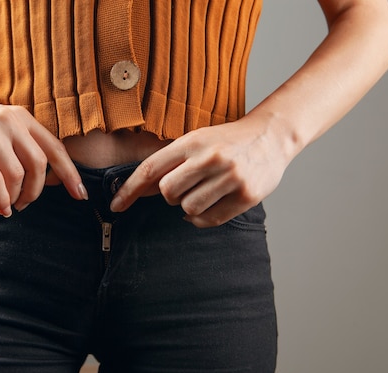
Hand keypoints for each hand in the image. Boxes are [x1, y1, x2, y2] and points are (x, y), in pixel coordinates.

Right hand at [0, 98, 86, 216]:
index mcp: (21, 117)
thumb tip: (48, 179)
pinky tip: (1, 208)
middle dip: (37, 191)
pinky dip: (1, 200)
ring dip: (17, 197)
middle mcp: (8, 121)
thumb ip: (22, 146)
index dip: (70, 174)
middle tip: (26, 204)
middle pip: (40, 165)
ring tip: (10, 205)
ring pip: (17, 175)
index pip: (55, 148)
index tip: (80, 194)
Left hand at [109, 118, 290, 226]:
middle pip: (167, 193)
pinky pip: (209, 220)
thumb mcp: (196, 140)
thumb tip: (139, 190)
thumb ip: (170, 162)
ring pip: (188, 208)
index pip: (151, 169)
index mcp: (192, 142)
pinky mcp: (246, 195)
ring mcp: (230, 177)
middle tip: (185, 187)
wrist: (271, 136)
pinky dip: (202, 219)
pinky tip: (210, 204)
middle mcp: (210, 158)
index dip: (129, 190)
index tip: (116, 205)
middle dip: (170, 196)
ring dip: (189, 206)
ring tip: (203, 192)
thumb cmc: (226, 141)